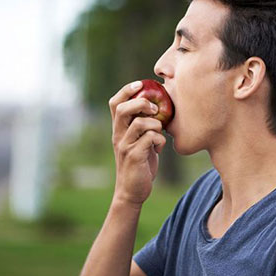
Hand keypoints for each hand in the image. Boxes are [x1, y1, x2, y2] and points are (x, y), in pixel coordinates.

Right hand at [108, 81, 166, 205]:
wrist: (132, 191)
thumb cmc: (140, 163)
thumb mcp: (139, 141)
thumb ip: (144, 126)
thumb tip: (158, 107)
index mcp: (119, 129)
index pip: (115, 103)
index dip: (126, 90)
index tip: (140, 84)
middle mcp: (118, 135)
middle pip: (123, 109)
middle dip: (141, 103)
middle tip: (154, 109)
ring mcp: (125, 146)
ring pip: (140, 124)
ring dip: (155, 124)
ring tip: (159, 133)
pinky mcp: (134, 157)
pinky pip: (150, 139)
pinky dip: (160, 141)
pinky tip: (160, 149)